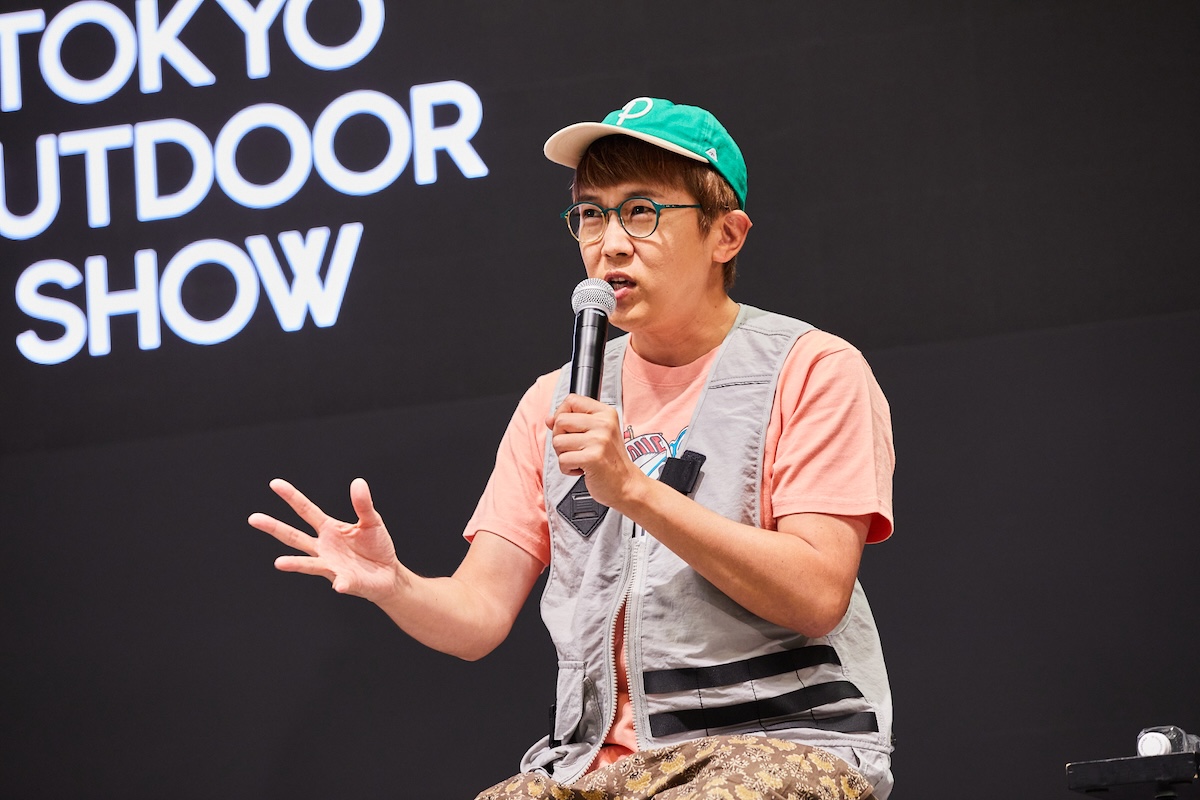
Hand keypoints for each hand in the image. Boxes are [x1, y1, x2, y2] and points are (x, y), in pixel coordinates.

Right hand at [248, 477, 401, 601]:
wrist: (388, 574)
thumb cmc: (376, 546)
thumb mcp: (371, 521)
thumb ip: (363, 504)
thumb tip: (357, 482)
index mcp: (329, 529)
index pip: (306, 510)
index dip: (292, 497)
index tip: (275, 484)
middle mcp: (323, 547)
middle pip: (294, 536)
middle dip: (274, 527)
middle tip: (253, 518)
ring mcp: (330, 565)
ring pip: (307, 563)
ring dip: (294, 564)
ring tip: (279, 563)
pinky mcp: (345, 581)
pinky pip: (341, 582)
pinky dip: (341, 583)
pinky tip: (339, 585)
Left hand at [546, 394, 644, 509]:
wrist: (626, 484)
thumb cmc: (610, 461)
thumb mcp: (596, 434)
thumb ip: (572, 423)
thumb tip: (549, 419)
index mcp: (606, 413)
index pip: (571, 400)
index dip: (561, 414)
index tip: (567, 429)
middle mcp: (604, 424)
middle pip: (560, 421)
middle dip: (560, 438)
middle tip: (574, 449)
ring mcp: (599, 440)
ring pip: (558, 441)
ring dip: (563, 455)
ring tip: (579, 459)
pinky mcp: (592, 457)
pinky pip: (562, 460)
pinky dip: (567, 469)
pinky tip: (581, 469)